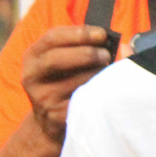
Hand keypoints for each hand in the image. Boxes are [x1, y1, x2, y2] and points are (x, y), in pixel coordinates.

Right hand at [21, 25, 111, 143]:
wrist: (50, 122)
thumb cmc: (65, 83)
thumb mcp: (66, 63)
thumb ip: (87, 47)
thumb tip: (124, 47)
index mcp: (33, 56)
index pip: (53, 37)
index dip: (79, 33)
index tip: (103, 34)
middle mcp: (31, 75)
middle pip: (55, 58)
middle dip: (86, 54)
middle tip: (106, 55)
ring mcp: (41, 97)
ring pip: (73, 82)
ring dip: (96, 76)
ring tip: (109, 74)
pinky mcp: (54, 116)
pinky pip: (81, 102)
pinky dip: (97, 95)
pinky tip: (106, 92)